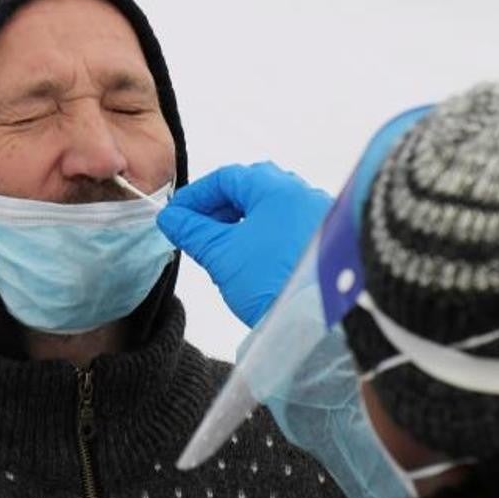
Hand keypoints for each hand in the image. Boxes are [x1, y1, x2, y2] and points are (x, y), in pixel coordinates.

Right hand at [157, 162, 332, 326]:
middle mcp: (303, 194)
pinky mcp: (327, 239)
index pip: (227, 178)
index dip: (196, 195)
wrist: (317, 319)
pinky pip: (289, 225)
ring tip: (222, 246)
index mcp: (277, 188)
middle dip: (219, 207)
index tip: (177, 215)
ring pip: (272, 207)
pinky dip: (265, 233)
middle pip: (251, 188)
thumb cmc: (271, 282)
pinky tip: (251, 256)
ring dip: (242, 220)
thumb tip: (172, 218)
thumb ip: (192, 232)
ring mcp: (320, 215)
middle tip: (197, 229)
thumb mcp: (221, 255)